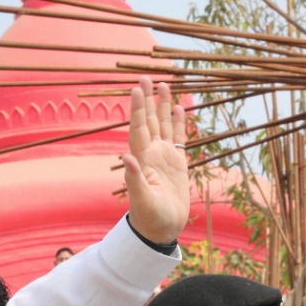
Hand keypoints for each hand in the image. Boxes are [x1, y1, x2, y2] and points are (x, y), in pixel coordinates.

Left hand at [123, 77, 190, 245]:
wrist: (161, 229)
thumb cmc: (149, 218)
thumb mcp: (141, 199)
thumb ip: (134, 178)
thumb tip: (127, 157)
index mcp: (141, 160)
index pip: (138, 128)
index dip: (137, 109)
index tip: (136, 89)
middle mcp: (151, 154)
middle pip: (149, 121)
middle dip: (148, 99)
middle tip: (147, 77)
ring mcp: (164, 158)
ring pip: (163, 125)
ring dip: (163, 106)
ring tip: (164, 84)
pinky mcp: (177, 164)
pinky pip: (177, 138)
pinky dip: (178, 123)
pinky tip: (179, 108)